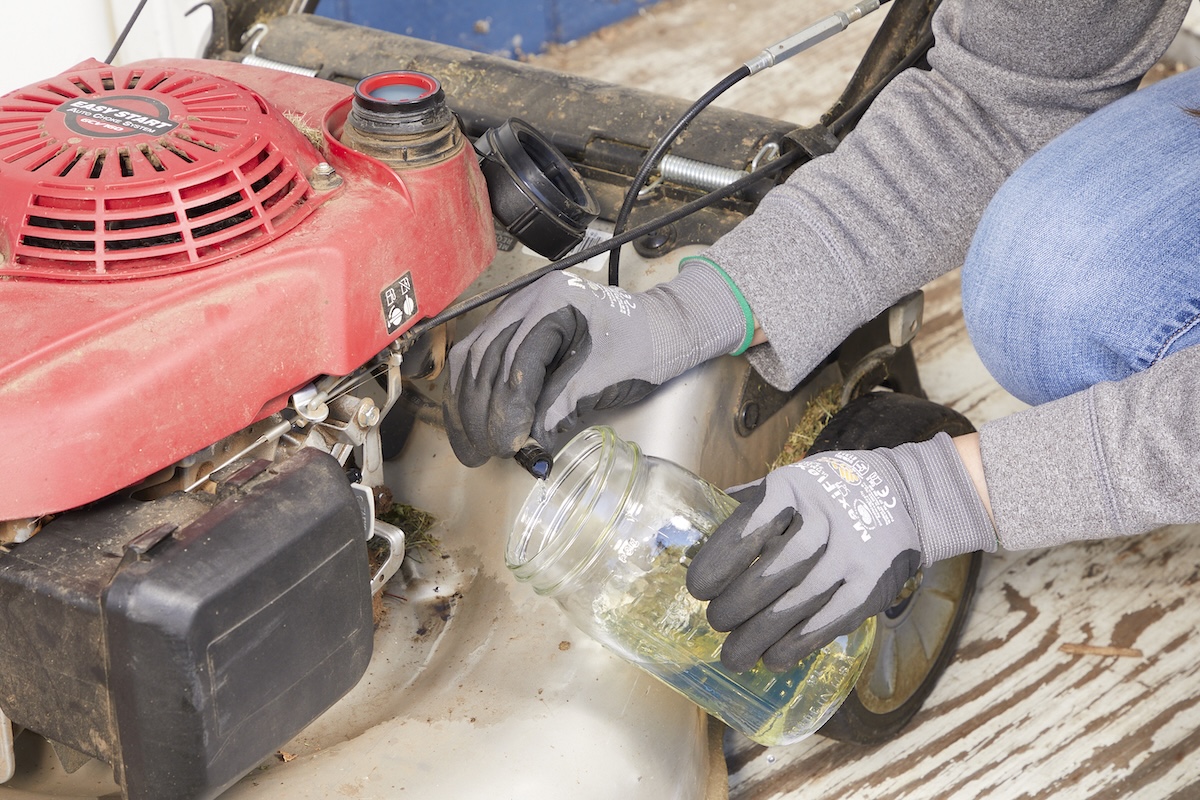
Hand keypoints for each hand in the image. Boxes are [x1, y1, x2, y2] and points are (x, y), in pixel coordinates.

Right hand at [444, 261, 747, 465]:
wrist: (659, 329)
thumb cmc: (642, 348)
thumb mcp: (607, 380)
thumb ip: (562, 408)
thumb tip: (528, 446)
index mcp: (553, 302)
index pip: (515, 360)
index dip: (506, 409)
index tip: (507, 446)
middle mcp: (525, 300)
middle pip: (484, 359)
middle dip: (481, 413)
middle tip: (487, 453)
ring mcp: (514, 312)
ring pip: (472, 361)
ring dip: (466, 408)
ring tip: (472, 449)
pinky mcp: (511, 329)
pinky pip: (477, 361)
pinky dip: (469, 395)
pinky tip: (468, 425)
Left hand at [686, 432, 994, 671]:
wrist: (906, 497)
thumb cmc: (832, 492)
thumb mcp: (794, 480)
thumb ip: (753, 503)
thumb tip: (699, 523)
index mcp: (793, 488)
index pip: (748, 528)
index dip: (719, 562)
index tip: (698, 587)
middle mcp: (823, 520)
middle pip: (772, 573)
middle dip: (737, 604)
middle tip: (715, 621)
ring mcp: (851, 555)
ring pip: (798, 604)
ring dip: (760, 636)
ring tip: (733, 655)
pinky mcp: (871, 585)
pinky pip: (829, 621)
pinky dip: (798, 644)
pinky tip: (773, 659)